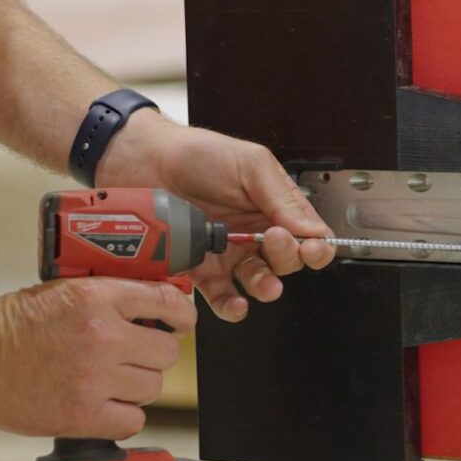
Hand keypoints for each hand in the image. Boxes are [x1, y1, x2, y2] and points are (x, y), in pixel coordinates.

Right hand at [0, 278, 195, 438]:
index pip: (168, 302)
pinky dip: (124, 416)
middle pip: (168, 352)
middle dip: (154, 354)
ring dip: (138, 385)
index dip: (182, 315)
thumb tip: (159, 306)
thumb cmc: (15, 323)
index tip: (182, 323)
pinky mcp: (82, 414)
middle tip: (134, 355)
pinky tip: (105, 403)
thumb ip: (114, 297)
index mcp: (98, 299)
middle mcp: (102, 336)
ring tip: (112, 379)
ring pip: (153, 386)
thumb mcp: (68, 290)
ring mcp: (94, 378)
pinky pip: (133, 420)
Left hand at [99, 113, 335, 321]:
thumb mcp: (251, 164)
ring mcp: (230, 253)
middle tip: (272, 241)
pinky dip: (231, 305)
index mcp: (274, 206)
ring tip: (263, 282)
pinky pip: (222, 296)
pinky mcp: (202, 269)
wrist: (144, 162)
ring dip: (266, 287)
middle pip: (288, 262)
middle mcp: (256, 232)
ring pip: (259, 282)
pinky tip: (236, 303)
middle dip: (287, 258)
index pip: (309, 235)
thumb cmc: (197, 154)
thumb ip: (283, 198)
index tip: (311, 246)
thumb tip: (314, 230)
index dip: (316, 246)